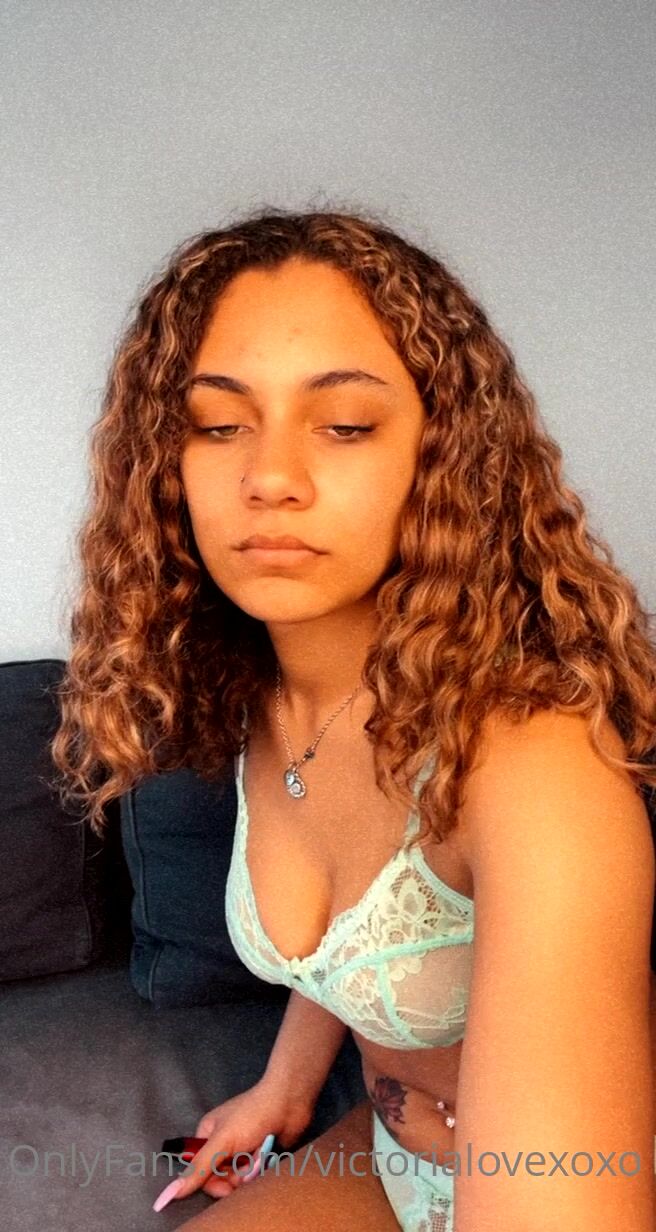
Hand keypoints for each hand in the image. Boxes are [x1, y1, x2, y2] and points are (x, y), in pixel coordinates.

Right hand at [154, 1075, 313, 1207]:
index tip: (227, 1186)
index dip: (213, 1182)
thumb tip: (170, 1193)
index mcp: (208, 1135)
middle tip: (246, 1166)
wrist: (289, 1102)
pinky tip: (267, 1154)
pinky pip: (254, 1173)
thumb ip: (198, 1169)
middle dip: (235, 1176)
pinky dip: (261, 1167)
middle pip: (221, 1177)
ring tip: (260, 1153)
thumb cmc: (253, 1114)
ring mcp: (241, 1148)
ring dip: (250, 1170)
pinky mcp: (259, 1153)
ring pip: (239, 1177)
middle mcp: (223, 1143)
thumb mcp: (222, 1141)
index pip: (201, 1172)